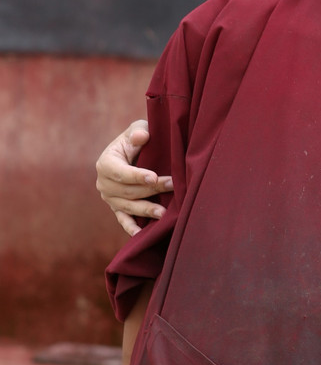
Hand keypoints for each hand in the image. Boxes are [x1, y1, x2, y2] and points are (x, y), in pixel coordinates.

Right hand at [96, 120, 172, 236]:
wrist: (133, 153)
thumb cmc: (138, 140)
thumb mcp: (137, 130)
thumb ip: (138, 132)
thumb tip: (141, 137)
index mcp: (105, 163)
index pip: (121, 172)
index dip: (136, 175)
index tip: (154, 177)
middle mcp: (103, 183)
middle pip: (128, 190)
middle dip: (151, 190)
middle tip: (173, 186)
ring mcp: (109, 198)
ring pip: (128, 206)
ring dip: (146, 209)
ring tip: (164, 212)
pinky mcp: (117, 208)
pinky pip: (123, 220)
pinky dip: (131, 227)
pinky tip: (141, 235)